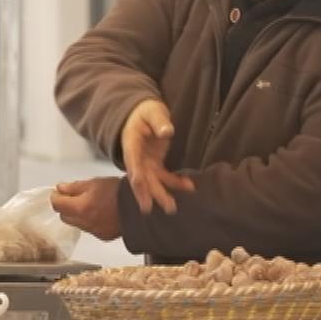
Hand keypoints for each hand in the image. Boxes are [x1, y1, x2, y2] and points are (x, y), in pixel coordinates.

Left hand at [52, 178, 122, 241]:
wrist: (138, 207)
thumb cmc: (117, 191)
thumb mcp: (95, 183)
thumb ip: (74, 187)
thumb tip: (60, 188)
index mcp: (81, 207)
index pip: (57, 204)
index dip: (55, 196)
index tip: (58, 192)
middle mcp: (84, 222)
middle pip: (64, 216)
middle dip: (65, 206)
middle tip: (72, 196)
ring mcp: (93, 231)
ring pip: (76, 223)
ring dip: (76, 214)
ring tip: (88, 203)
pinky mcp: (102, 236)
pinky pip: (88, 228)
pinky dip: (89, 221)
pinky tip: (99, 212)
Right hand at [120, 99, 193, 214]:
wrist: (143, 116)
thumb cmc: (145, 111)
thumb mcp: (152, 111)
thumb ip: (159, 121)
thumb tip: (167, 132)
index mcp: (131, 143)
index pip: (132, 158)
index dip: (134, 170)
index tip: (137, 181)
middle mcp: (136, 157)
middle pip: (140, 177)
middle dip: (146, 192)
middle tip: (149, 208)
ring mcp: (145, 163)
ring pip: (152, 181)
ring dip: (161, 194)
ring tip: (171, 208)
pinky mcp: (155, 164)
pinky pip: (164, 176)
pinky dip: (175, 183)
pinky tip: (189, 186)